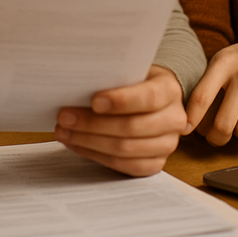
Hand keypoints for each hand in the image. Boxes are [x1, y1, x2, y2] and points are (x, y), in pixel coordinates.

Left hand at [54, 65, 186, 176]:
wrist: (154, 99)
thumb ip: (113, 77)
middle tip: (65, 117)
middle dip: (93, 124)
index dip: (121, 101)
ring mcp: (167, 144)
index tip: (94, 101)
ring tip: (64, 131)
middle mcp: (174, 119)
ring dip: (88, 141)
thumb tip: (78, 86)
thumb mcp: (131, 71)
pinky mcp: (155, 163)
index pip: (148, 97)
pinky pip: (123, 165)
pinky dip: (95, 155)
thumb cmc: (135, 82)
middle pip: (131, 127)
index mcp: (170, 90)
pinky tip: (76, 143)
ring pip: (124, 149)